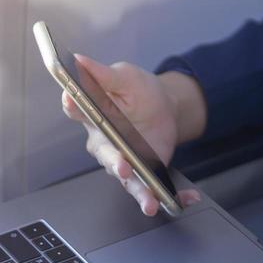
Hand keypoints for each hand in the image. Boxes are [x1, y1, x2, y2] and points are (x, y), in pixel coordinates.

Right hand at [61, 54, 204, 215]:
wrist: (166, 106)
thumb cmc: (137, 91)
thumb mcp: (124, 78)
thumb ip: (102, 74)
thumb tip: (78, 60)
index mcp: (94, 116)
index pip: (77, 109)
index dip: (73, 105)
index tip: (73, 100)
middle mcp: (105, 144)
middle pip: (106, 155)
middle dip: (114, 163)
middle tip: (123, 166)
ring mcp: (124, 161)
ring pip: (128, 181)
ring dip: (140, 193)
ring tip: (150, 202)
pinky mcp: (144, 172)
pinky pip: (156, 188)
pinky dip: (175, 196)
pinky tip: (189, 197)